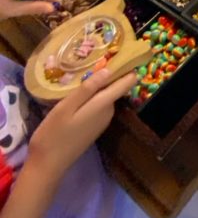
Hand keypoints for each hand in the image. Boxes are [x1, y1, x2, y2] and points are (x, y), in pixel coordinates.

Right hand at [27, 69, 135, 183]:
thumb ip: (88, 89)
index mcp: (104, 104)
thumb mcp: (66, 107)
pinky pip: (98, 105)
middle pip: (115, 87)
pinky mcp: (95, 127)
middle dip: (107, 74)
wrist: (48, 165)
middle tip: (92, 59)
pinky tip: (78, 93)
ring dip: (97, 86)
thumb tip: (109, 70)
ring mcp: (102, 121)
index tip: (124, 51)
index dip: (128, 66)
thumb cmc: (54, 134)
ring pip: (105, 96)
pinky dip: (92, 97)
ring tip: (82, 72)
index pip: (127, 82)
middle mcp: (108, 112)